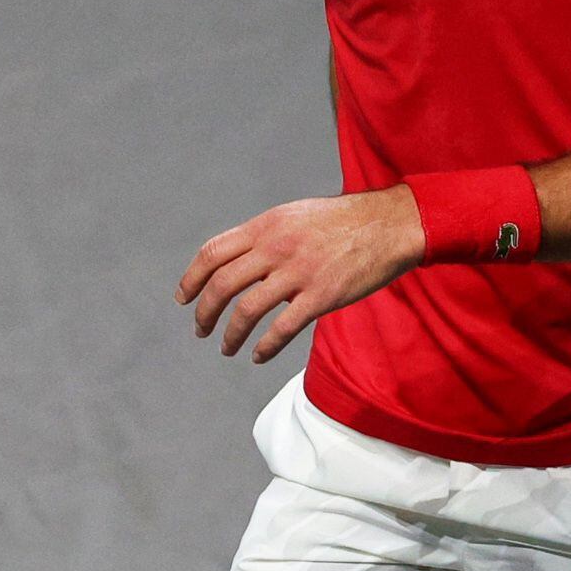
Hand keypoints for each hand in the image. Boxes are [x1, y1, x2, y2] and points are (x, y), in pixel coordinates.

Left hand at [176, 183, 423, 363]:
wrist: (387, 225)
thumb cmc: (341, 221)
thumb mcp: (294, 215)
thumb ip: (265, 235)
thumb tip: (237, 258)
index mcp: (267, 225)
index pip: (213, 252)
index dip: (191, 278)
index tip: (183, 298)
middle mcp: (276, 247)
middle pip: (222, 284)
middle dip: (204, 312)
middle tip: (200, 329)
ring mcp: (298, 273)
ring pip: (246, 310)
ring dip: (230, 335)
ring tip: (226, 348)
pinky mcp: (320, 297)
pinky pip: (281, 329)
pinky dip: (264, 347)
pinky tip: (258, 355)